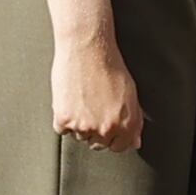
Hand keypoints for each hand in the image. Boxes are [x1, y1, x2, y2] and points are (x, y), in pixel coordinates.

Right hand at [50, 30, 144, 152]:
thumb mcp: (130, 94)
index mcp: (127, 124)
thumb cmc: (109, 65)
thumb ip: (134, 121)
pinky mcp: (64, 120)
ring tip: (82, 99)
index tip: (107, 126)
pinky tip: (70, 99)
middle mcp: (107, 129)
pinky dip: (63, 117)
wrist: (87, 48)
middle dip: (95, 129)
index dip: (113, 136)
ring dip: (78, 123)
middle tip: (92, 107)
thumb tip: (134, 141)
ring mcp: (84, 127)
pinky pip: (61, 129)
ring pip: (79, 136)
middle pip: (97, 144)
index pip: (119, 146)